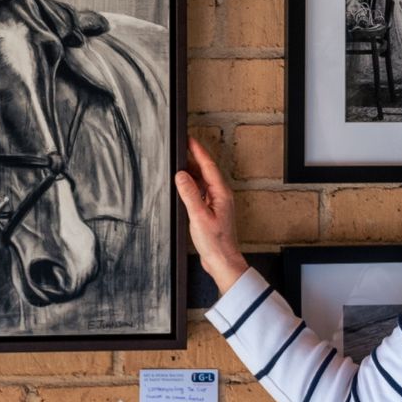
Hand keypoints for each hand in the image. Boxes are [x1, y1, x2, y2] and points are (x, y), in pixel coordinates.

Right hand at [173, 135, 248, 295]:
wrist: (223, 261)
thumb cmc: (215, 242)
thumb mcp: (198, 216)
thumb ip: (189, 194)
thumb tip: (181, 175)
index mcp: (221, 194)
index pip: (208, 166)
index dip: (198, 151)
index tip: (189, 140)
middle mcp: (221, 196)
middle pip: (206, 171)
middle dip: (194, 159)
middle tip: (181, 148)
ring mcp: (217, 203)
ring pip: (204, 182)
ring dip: (192, 173)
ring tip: (179, 165)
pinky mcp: (212, 212)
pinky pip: (202, 192)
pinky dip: (192, 186)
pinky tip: (184, 188)